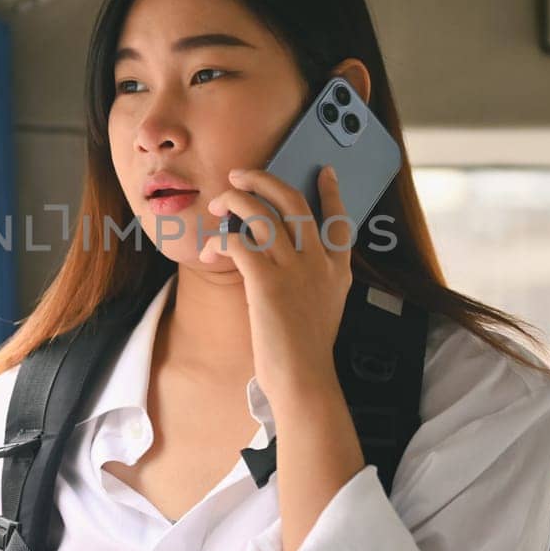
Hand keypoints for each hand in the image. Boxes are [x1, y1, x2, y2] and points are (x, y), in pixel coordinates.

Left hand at [199, 164, 352, 407]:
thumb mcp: (325, 307)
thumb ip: (316, 277)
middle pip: (293, 201)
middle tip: (240, 175)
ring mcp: (295, 269)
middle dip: (264, 180)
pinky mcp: (267, 282)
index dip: (331, 192)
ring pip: (261, 214)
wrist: (303, 379)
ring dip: (235, 201)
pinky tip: (210, 250)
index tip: (324, 171)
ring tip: (219, 204)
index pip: (339, 219)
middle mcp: (319, 262)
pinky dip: (220, 240)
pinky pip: (239, 242)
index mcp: (337, 269)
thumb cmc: (305, 349)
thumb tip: (291, 255)